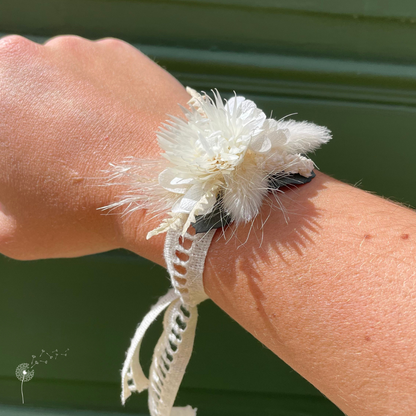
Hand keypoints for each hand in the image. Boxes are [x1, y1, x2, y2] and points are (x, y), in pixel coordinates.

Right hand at [0, 35, 187, 260]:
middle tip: (57, 160)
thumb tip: (10, 197)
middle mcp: (23, 59)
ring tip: (97, 148)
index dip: (13, 153)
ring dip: (67, 109)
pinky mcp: (120, 53)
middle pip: (20, 97)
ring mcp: (77, 50)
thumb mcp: (12, 232)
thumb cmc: (88, 212)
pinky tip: (122, 131)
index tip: (27, 169)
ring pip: (60, 82)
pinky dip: (106, 99)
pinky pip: (102, 77)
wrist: (169, 191)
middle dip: (30, 126)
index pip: (0, 127)